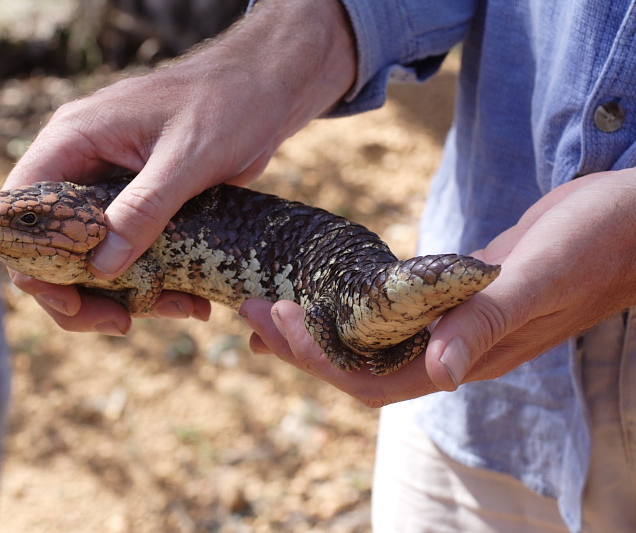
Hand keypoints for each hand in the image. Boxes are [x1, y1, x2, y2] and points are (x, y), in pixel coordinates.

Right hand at [1, 0, 355, 331]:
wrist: (267, 90)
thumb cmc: (227, 105)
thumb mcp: (186, 160)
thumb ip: (142, 210)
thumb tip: (100, 269)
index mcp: (74, 139)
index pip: (20, 207)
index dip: (30, 261)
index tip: (71, 300)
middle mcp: (82, 164)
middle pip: (51, 243)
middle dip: (82, 291)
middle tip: (122, 324)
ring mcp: (110, 185)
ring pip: (92, 254)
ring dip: (126, 293)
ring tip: (180, 310)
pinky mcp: (142, 202)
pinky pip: (130, 250)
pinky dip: (154, 280)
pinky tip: (191, 299)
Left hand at [241, 169, 635, 405]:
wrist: (630, 220)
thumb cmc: (596, 245)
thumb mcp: (539, 278)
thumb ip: (485, 324)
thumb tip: (437, 375)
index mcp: (469, 356)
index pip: (374, 379)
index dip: (318, 360)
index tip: (274, 320)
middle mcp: (455, 348)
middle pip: (361, 365)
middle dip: (302, 346)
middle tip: (250, 312)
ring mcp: (455, 323)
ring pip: (373, 339)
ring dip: (321, 329)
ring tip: (271, 309)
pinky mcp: (456, 293)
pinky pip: (394, 310)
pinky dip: (355, 303)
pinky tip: (331, 288)